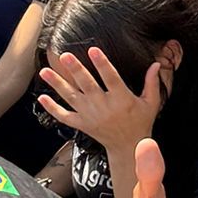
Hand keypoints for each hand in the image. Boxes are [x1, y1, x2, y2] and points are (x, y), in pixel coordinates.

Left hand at [39, 48, 161, 150]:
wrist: (127, 147)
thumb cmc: (140, 122)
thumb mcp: (151, 103)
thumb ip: (152, 83)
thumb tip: (156, 64)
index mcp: (121, 100)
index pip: (110, 78)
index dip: (102, 64)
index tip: (94, 50)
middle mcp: (103, 107)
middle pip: (87, 85)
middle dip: (75, 70)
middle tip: (65, 56)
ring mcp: (90, 116)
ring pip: (70, 98)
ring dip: (57, 84)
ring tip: (45, 71)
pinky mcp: (82, 125)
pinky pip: (64, 116)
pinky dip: (52, 108)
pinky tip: (41, 98)